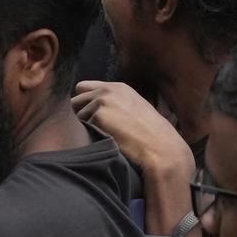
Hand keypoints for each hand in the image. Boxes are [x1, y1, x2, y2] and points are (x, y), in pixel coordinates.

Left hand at [71, 81, 192, 178]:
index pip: (82, 88)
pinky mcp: (99, 115)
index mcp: (118, 88)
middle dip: (79, 116)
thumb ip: (114, 104)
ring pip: (76, 116)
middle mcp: (108, 90)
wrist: (161, 149)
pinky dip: (88, 136)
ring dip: (84, 128)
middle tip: (95, 132)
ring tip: (105, 137)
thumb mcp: (134, 110)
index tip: (91, 118)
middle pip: (75, 101)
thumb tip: (90, 109)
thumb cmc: (149, 136)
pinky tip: (105, 141)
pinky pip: (81, 128)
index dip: (83, 104)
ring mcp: (103, 101)